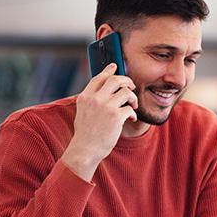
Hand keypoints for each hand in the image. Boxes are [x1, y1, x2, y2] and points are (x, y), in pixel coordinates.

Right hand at [62, 63, 137, 180]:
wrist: (85, 150)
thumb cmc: (85, 134)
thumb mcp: (83, 112)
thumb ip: (91, 100)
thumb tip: (103, 90)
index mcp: (85, 97)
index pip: (99, 77)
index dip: (108, 70)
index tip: (115, 66)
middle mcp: (95, 99)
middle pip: (115, 80)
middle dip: (126, 81)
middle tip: (131, 87)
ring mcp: (106, 107)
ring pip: (126, 92)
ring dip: (132, 98)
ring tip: (133, 106)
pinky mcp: (116, 117)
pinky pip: (130, 109)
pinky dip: (133, 113)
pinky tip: (131, 118)